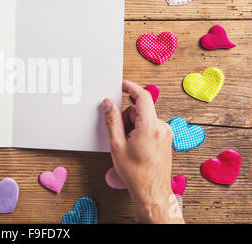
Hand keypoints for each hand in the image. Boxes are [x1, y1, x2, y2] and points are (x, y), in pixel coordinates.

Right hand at [102, 80, 183, 223]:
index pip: (142, 97)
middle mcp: (162, 127)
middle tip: (120, 135)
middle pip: (140, 109)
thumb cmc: (136, 174)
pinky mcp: (166, 138)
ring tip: (128, 144)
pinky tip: (135, 146)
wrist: (152, 192)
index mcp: (150, 127)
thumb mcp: (117, 145)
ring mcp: (166, 133)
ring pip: (144, 118)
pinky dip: (139, 131)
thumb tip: (109, 104)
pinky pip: (150, 126)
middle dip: (126, 117)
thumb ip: (112, 121)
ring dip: (133, 126)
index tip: (121, 84)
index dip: (130, 87)